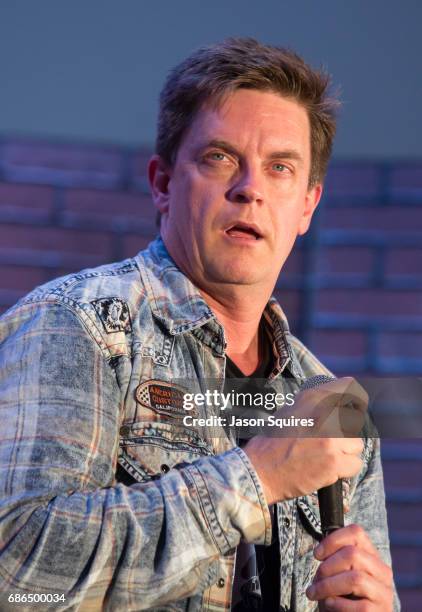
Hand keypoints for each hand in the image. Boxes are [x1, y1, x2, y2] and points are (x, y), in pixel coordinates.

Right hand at [243, 377, 366, 503]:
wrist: (260, 468)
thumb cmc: (273, 441)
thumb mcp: (291, 410)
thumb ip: (315, 404)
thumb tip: (338, 402)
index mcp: (313, 398)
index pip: (349, 387)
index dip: (356, 398)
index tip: (356, 406)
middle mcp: (325, 414)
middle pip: (355, 420)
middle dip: (345, 432)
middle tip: (330, 441)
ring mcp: (331, 439)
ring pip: (357, 443)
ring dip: (346, 451)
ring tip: (326, 455)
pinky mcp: (334, 462)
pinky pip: (355, 463)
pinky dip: (346, 468)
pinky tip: (330, 468)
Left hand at [306, 524, 393, 610]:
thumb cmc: (341, 597)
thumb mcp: (337, 573)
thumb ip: (335, 560)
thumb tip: (321, 553)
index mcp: (371, 556)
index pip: (356, 533)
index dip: (333, 540)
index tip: (317, 555)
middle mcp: (382, 572)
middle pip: (353, 554)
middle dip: (327, 566)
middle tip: (316, 580)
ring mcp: (384, 593)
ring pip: (356, 578)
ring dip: (328, 586)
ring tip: (315, 593)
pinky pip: (360, 606)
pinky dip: (338, 605)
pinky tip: (330, 605)